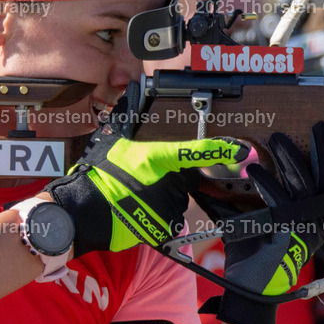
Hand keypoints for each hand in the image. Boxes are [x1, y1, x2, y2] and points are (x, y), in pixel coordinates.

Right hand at [45, 129, 248, 256]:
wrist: (81, 212)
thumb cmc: (96, 177)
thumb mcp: (114, 144)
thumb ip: (131, 125)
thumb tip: (135, 96)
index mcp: (156, 157)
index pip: (195, 151)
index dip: (220, 150)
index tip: (241, 150)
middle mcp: (166, 181)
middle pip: (186, 180)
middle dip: (173, 180)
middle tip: (143, 182)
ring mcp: (166, 206)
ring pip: (178, 201)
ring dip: (163, 200)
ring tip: (135, 199)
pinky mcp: (163, 226)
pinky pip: (170, 221)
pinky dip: (158, 218)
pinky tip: (138, 213)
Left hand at [197, 122, 323, 323]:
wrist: (246, 289)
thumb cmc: (251, 254)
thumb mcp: (253, 216)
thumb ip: (247, 195)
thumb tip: (227, 168)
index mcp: (314, 218)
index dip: (323, 154)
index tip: (317, 130)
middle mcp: (318, 224)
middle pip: (320, 179)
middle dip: (306, 151)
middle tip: (284, 134)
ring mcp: (308, 231)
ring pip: (303, 187)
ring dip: (288, 162)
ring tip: (271, 143)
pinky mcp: (292, 236)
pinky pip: (281, 204)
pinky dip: (268, 185)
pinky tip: (253, 172)